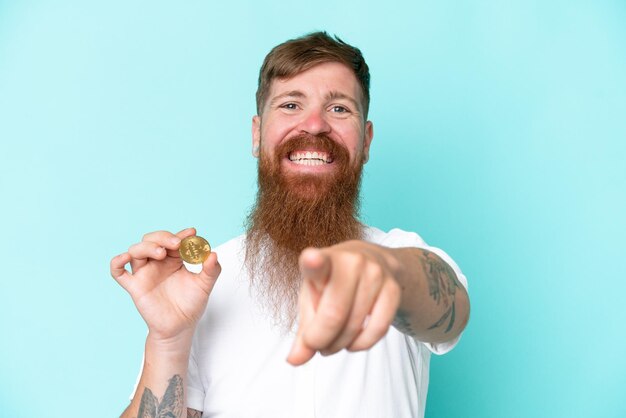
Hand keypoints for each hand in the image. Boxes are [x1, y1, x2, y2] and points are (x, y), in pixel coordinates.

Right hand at [110, 228, 220, 342]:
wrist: (180, 327)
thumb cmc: (190, 305)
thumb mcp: (205, 285)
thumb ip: (212, 270)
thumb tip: (213, 254)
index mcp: (173, 259)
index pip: (173, 240)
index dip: (181, 235)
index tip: (192, 233)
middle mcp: (157, 263)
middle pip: (152, 239)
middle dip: (163, 237)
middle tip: (177, 243)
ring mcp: (144, 273)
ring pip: (136, 250)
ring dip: (147, 246)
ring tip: (162, 252)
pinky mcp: (135, 286)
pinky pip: (118, 272)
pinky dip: (117, 262)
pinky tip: (125, 257)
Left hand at [287, 240, 400, 365]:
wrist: (374, 262)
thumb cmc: (334, 282)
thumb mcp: (313, 298)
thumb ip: (303, 330)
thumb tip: (295, 360)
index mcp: (324, 260)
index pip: (318, 263)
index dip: (313, 262)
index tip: (311, 259)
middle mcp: (351, 262)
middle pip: (333, 314)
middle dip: (320, 339)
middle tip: (316, 344)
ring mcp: (375, 273)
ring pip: (354, 326)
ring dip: (338, 345)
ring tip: (332, 342)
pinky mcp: (393, 289)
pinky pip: (377, 330)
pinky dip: (361, 344)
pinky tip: (352, 342)